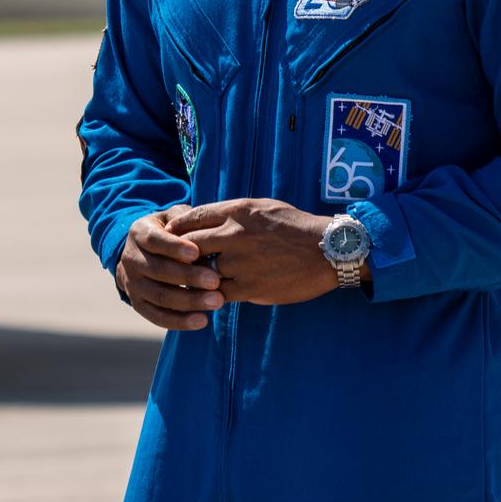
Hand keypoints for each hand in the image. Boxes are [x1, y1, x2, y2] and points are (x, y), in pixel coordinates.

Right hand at [116, 206, 225, 329]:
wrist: (141, 252)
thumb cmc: (168, 231)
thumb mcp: (172, 217)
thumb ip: (184, 218)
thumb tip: (199, 227)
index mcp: (139, 234)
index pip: (154, 240)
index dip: (174, 247)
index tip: (196, 252)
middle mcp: (131, 260)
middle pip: (159, 271)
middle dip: (188, 277)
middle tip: (215, 281)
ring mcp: (132, 284)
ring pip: (160, 296)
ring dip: (189, 301)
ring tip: (216, 301)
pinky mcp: (137, 304)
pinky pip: (157, 317)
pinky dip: (179, 321)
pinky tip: (202, 320)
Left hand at [166, 198, 336, 304]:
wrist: (328, 250)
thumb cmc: (296, 226)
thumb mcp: (263, 207)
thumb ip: (234, 213)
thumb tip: (207, 220)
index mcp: (238, 211)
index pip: (193, 216)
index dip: (178, 228)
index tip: (172, 236)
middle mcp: (235, 234)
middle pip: (190, 245)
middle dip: (181, 255)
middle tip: (178, 262)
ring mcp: (240, 262)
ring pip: (202, 272)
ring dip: (199, 277)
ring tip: (197, 280)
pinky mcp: (249, 287)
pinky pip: (219, 293)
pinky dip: (214, 293)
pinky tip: (216, 294)